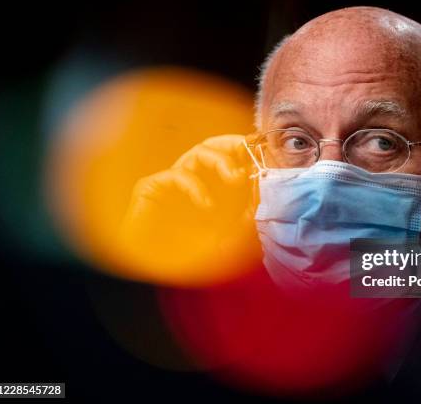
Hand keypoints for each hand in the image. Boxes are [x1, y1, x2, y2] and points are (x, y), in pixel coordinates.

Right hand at [118, 134, 260, 283]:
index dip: (248, 152)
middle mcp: (194, 180)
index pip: (231, 158)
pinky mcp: (152, 186)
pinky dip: (196, 187)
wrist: (155, 274)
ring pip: (199, 153)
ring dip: (222, 161)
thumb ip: (247, 218)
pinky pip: (177, 175)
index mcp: (213, 187)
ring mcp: (173, 182)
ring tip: (236, 179)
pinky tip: (207, 206)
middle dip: (235, 147)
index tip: (268, 153)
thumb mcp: (231, 238)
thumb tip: (264, 192)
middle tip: (251, 157)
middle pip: (215, 147)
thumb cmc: (191, 257)